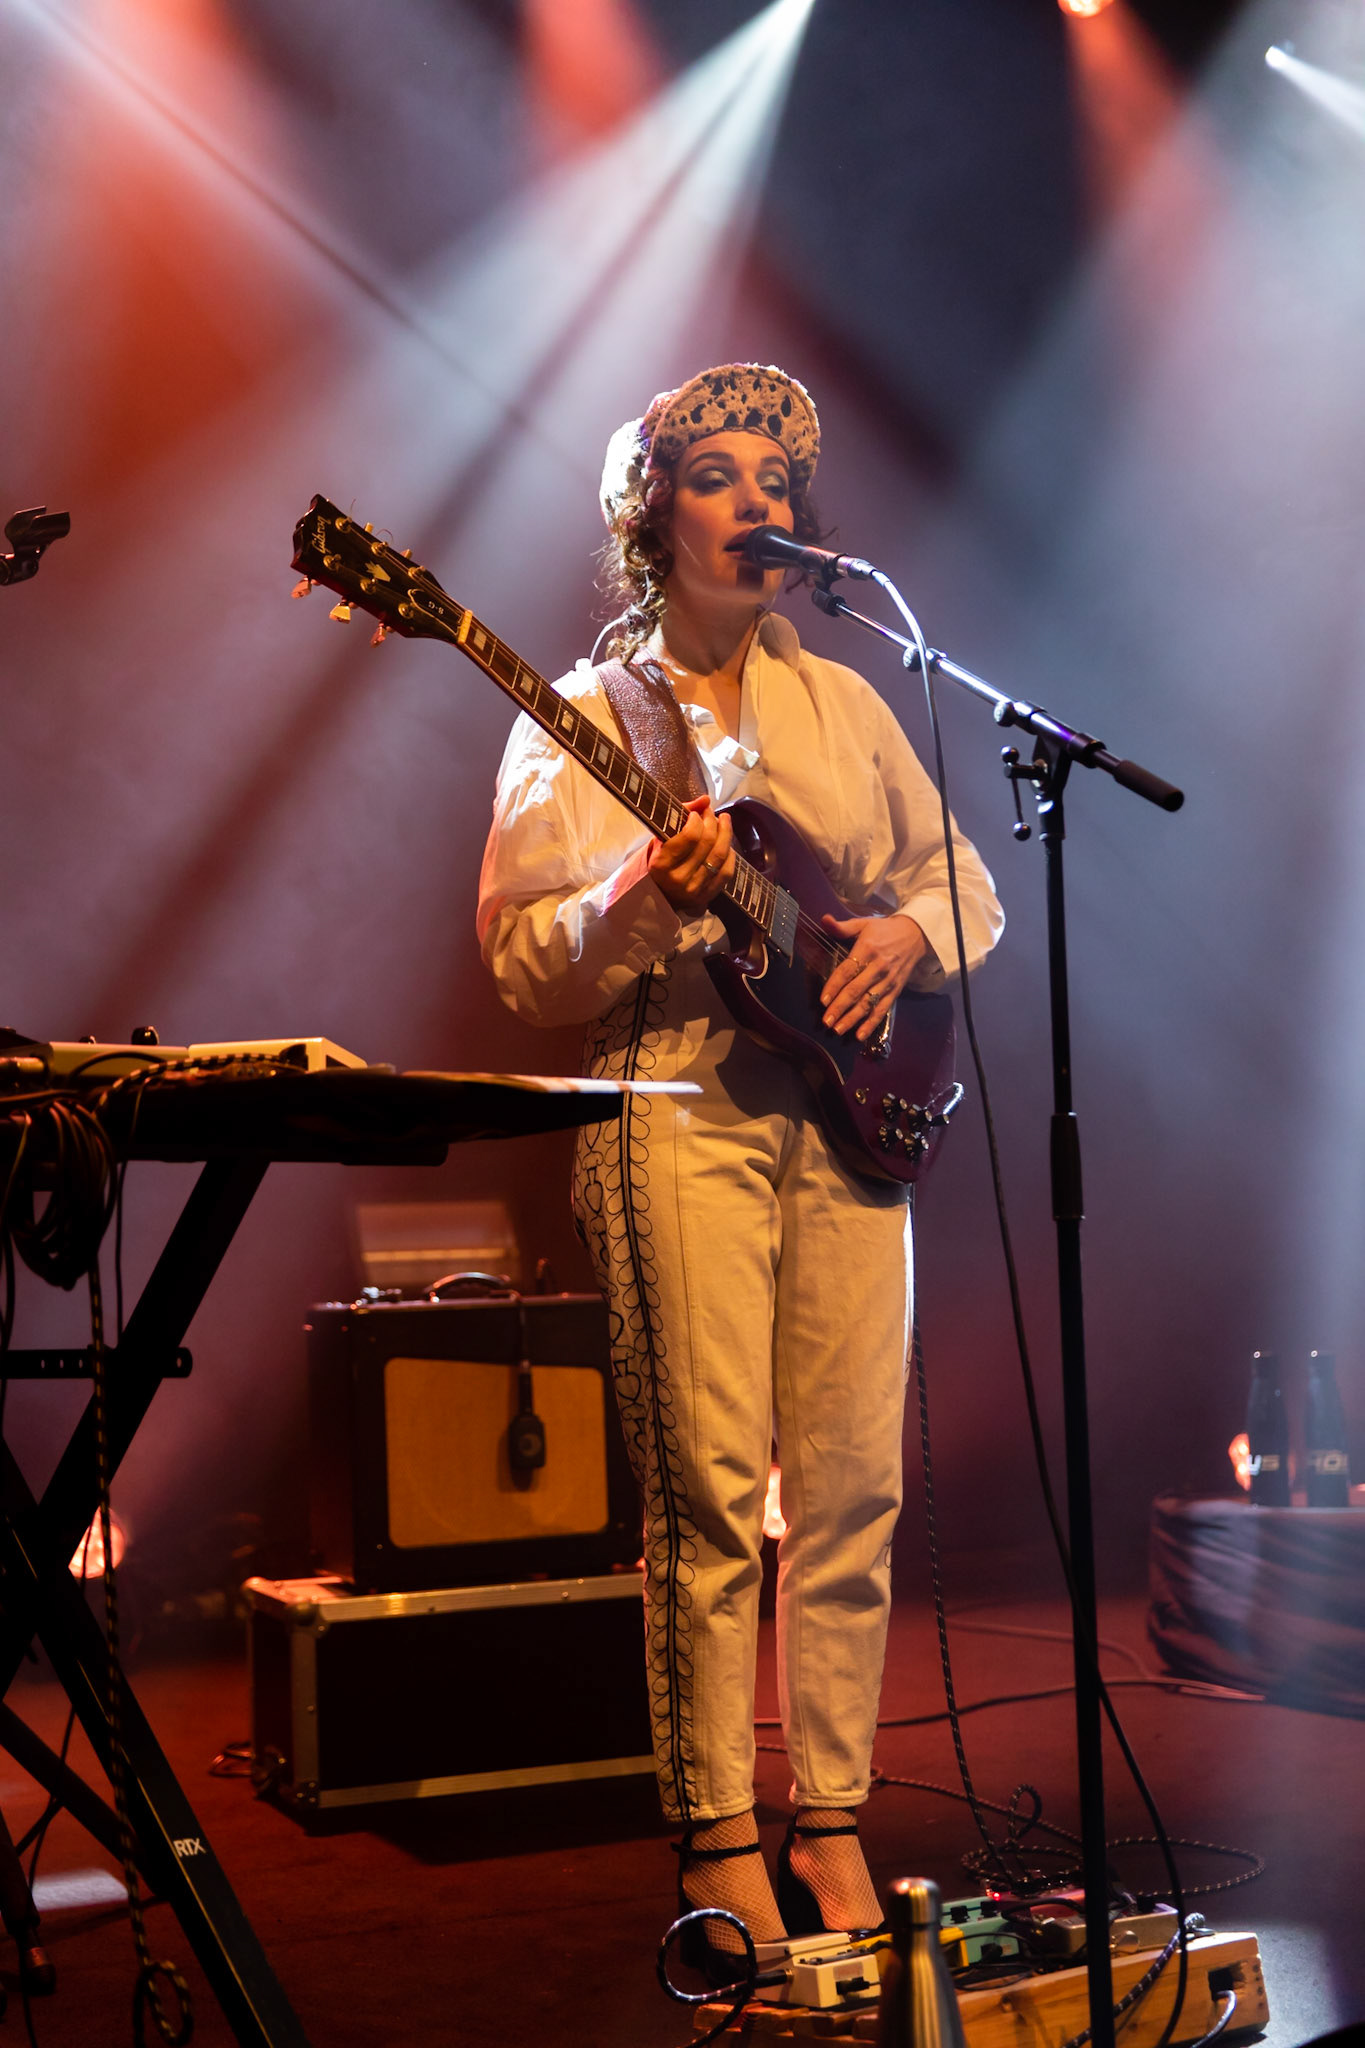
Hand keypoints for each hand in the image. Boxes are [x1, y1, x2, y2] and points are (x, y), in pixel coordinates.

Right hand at [648, 795, 734, 912]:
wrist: (661, 892)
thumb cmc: (662, 858)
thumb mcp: (663, 836)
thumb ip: (680, 814)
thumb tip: (705, 799)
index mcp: (661, 864)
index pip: (689, 836)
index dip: (697, 819)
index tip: (696, 813)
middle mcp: (678, 879)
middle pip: (707, 843)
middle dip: (712, 821)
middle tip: (711, 813)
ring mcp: (694, 889)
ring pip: (720, 855)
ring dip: (726, 833)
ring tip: (724, 820)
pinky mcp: (707, 897)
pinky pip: (727, 871)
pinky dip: (731, 854)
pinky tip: (727, 843)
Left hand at [820, 913, 929, 1041]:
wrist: (917, 935)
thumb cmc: (885, 930)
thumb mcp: (864, 924)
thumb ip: (842, 926)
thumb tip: (824, 919)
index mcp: (867, 949)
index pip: (847, 971)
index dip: (834, 986)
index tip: (823, 1000)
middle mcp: (878, 967)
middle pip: (856, 990)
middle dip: (840, 1007)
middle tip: (826, 1021)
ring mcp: (888, 980)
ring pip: (868, 1002)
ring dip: (853, 1018)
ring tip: (838, 1029)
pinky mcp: (896, 990)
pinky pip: (882, 1009)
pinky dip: (872, 1023)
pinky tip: (860, 1035)